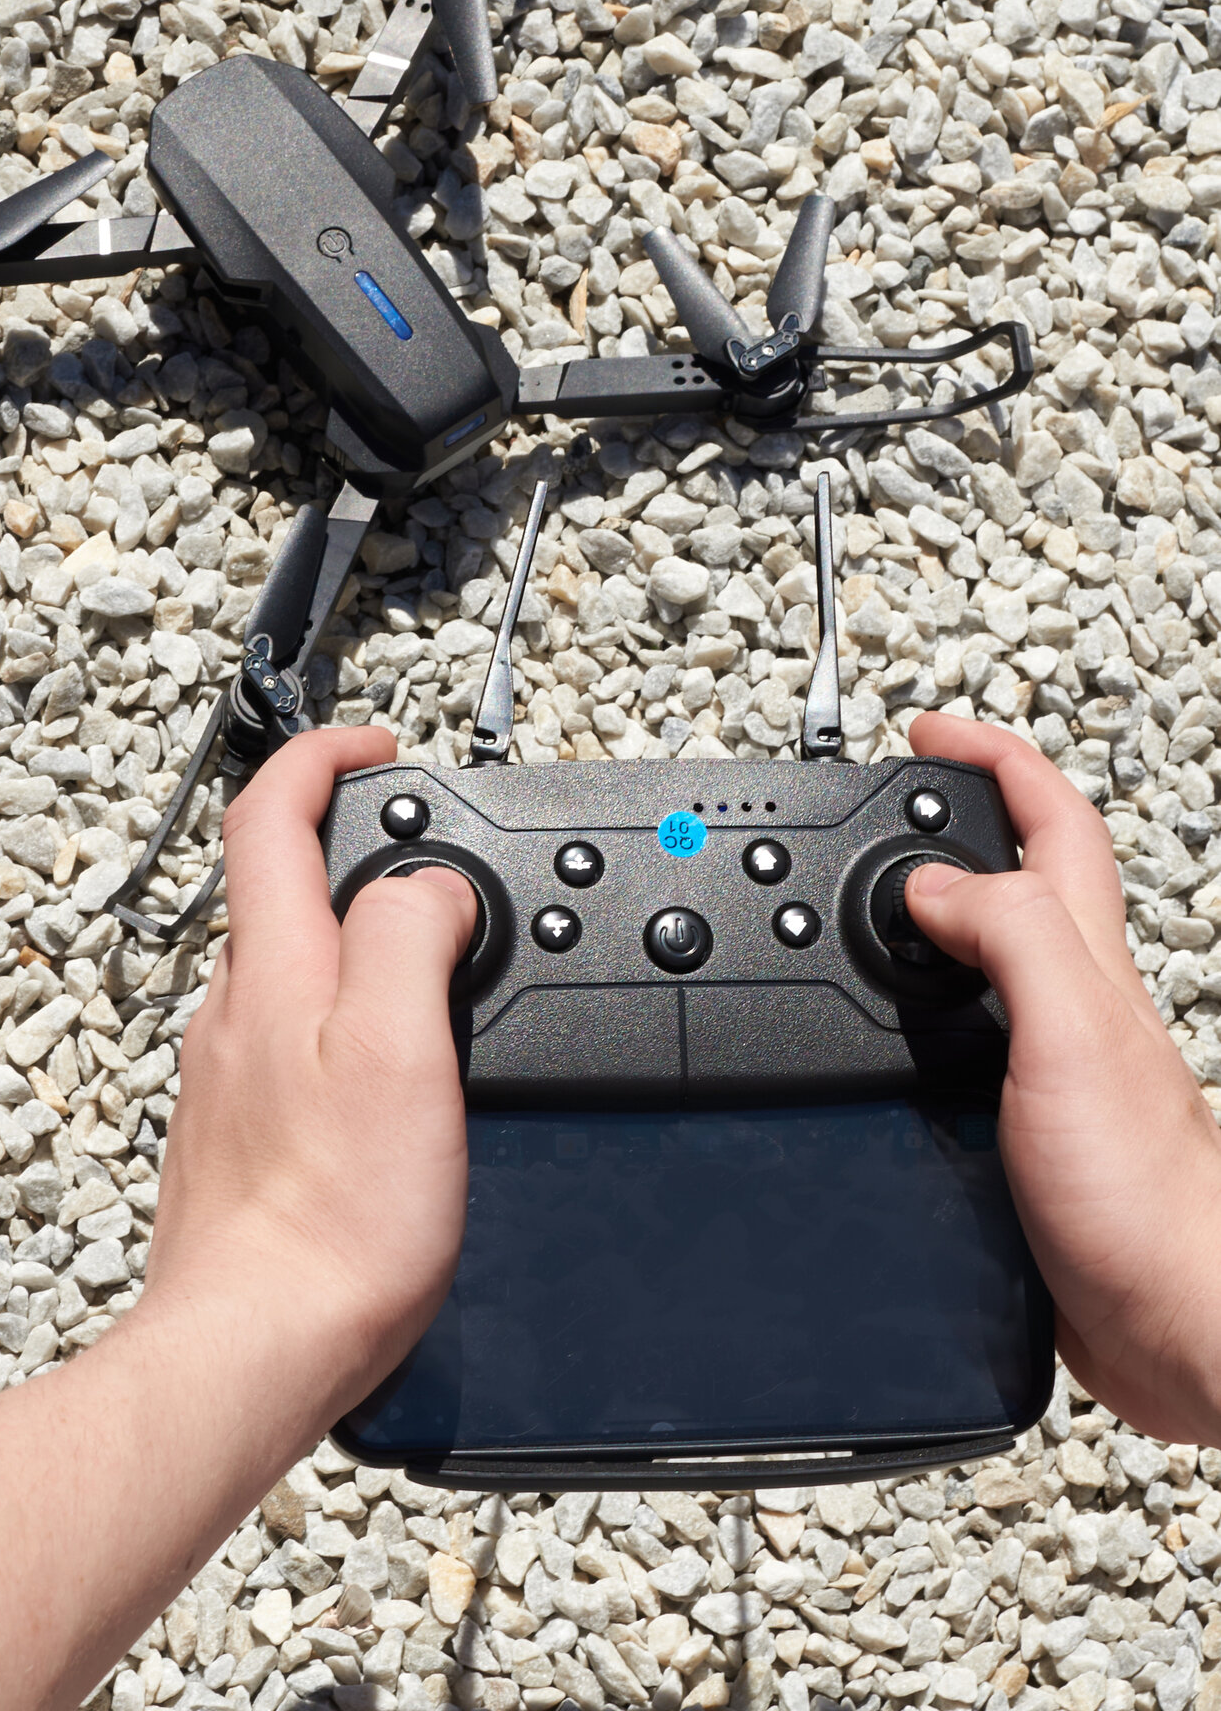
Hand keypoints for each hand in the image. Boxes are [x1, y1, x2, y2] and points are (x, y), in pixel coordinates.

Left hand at [147, 725, 477, 1418]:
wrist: (255, 1351)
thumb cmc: (330, 1218)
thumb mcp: (401, 1048)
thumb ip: (410, 937)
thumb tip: (431, 881)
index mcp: (274, 972)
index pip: (269, 815)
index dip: (322, 756)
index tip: (376, 746)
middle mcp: (235, 1012)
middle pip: (273, 884)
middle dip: (343, 841)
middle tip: (418, 844)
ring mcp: (228, 1076)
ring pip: (285, 965)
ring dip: (346, 931)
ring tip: (423, 950)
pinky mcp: (239, 1136)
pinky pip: (289, 1039)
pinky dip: (339, 1015)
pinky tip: (384, 1064)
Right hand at [905, 712, 1220, 1442]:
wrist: (1175, 1323)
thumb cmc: (1144, 1200)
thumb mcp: (1070, 1036)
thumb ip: (1011, 939)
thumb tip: (932, 881)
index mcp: (1084, 961)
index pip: (1050, 822)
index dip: (992, 760)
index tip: (928, 733)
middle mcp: (1074, 1001)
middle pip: (1027, 872)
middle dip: (966, 812)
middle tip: (903, 789)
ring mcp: (1052, 1062)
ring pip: (993, 954)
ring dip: (940, 907)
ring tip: (881, 887)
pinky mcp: (1027, 1127)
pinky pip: (968, 1037)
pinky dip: (922, 1012)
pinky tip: (896, 1031)